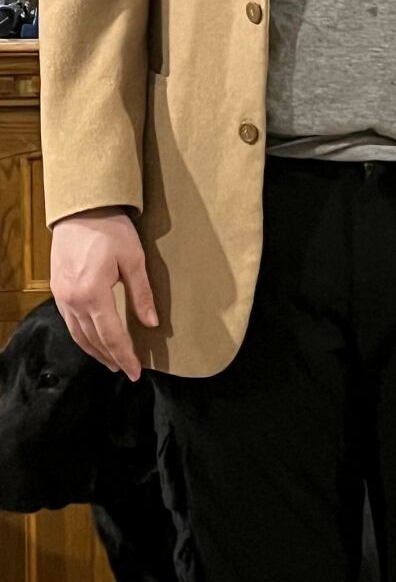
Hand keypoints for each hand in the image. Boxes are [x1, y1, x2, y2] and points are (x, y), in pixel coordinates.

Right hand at [50, 207, 158, 380]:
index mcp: (94, 294)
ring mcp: (62, 297)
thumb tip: (152, 323)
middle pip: (93, 340)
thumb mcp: (133, 259)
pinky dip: (83, 336)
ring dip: (95, 351)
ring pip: (78, 335)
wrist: (80, 208)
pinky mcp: (57, 289)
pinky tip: (92, 338)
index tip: (135, 372)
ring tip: (111, 360)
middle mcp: (74, 301)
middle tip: (125, 371)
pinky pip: (70, 322)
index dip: (125, 356)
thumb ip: (142, 294)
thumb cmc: (110, 229)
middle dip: (111, 358)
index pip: (112, 336)